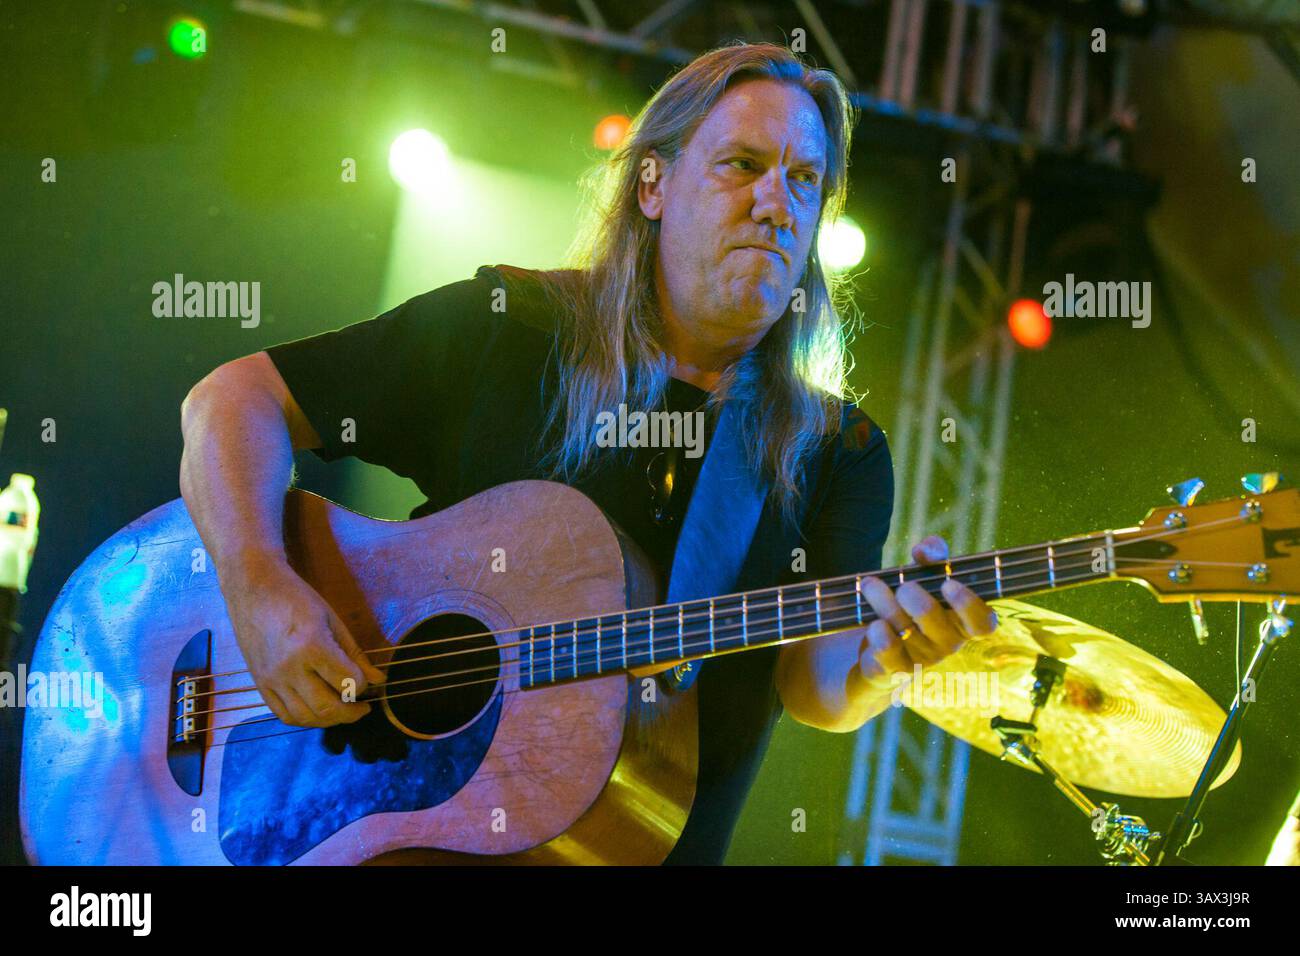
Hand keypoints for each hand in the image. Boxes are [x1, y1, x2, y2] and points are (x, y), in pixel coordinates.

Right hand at [220, 552, 385, 727]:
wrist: (253, 589)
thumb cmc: (297, 599)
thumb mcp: (333, 620)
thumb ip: (355, 654)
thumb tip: (378, 680)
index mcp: (312, 646)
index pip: (348, 682)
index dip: (362, 685)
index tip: (365, 680)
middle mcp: (289, 667)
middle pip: (326, 708)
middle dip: (351, 713)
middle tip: (362, 708)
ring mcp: (271, 679)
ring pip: (305, 717)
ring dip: (329, 720)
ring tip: (342, 710)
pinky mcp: (260, 684)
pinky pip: (284, 715)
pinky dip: (304, 719)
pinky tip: (317, 710)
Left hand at [855, 535, 998, 687]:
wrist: (878, 645)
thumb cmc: (909, 603)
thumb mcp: (923, 575)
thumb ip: (932, 555)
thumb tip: (926, 550)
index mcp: (961, 621)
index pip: (983, 622)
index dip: (969, 604)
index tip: (948, 584)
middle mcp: (946, 642)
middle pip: (933, 617)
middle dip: (913, 596)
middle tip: (902, 586)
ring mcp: (921, 659)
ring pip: (905, 629)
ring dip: (884, 602)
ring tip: (870, 584)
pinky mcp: (894, 670)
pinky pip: (889, 654)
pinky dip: (879, 635)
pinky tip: (873, 624)